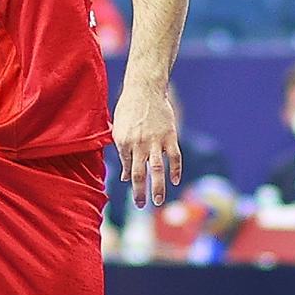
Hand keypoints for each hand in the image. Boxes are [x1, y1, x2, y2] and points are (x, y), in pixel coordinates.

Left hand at [113, 81, 180, 207]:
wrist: (145, 89)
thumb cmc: (129, 109)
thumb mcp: (119, 130)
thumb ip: (122, 153)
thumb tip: (123, 176)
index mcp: (123, 143)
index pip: (126, 168)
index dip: (130, 181)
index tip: (136, 191)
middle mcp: (138, 144)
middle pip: (139, 174)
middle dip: (139, 192)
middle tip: (141, 205)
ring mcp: (155, 141)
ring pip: (157, 169)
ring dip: (157, 187)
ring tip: (158, 202)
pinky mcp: (170, 136)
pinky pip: (174, 156)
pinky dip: (175, 169)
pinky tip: (175, 181)